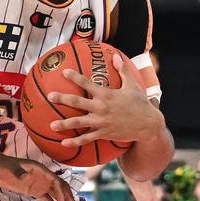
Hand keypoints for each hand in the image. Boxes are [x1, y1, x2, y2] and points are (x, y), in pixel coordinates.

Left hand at [0, 155, 74, 200]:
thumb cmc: (4, 166)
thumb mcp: (11, 169)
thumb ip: (19, 172)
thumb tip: (27, 177)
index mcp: (39, 169)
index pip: (55, 179)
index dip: (60, 189)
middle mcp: (43, 176)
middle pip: (60, 186)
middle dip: (67, 197)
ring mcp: (40, 184)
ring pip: (56, 194)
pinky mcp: (35, 191)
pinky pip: (47, 199)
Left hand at [48, 54, 164, 146]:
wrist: (149, 124)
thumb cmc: (139, 103)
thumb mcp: (132, 85)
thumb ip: (122, 71)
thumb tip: (115, 57)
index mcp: (106, 94)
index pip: (87, 83)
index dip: (75, 77)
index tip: (63, 72)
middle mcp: (101, 107)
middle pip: (77, 102)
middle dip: (62, 98)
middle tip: (50, 96)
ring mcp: (101, 122)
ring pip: (78, 123)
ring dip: (64, 124)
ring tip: (51, 125)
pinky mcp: (104, 133)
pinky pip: (87, 138)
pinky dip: (75, 141)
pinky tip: (64, 143)